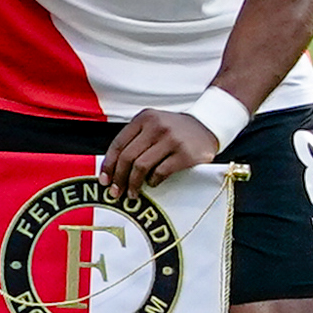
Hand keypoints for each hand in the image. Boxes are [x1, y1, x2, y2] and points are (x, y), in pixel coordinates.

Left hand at [99, 110, 219, 194]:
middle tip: (116, 192)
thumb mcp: (153, 125)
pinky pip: (160, 172)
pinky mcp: (185, 154)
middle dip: (119, 178)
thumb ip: (135, 141)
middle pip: (128, 157)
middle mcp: (156, 126)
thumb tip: (112, 170)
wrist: (207, 125)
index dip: (108, 165)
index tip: (104, 180)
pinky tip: (152, 183)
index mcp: (144, 118)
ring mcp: (171, 139)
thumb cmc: (175, 130)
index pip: (118, 144)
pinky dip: (153, 181)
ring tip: (132, 194)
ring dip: (133, 184)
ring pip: (141, 166)